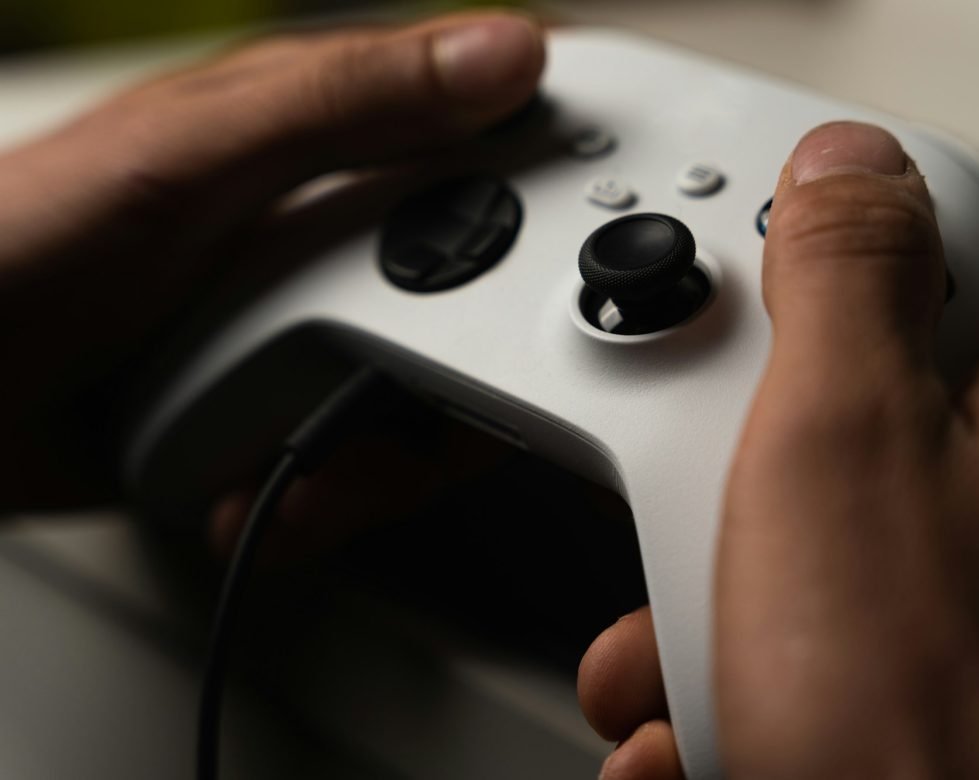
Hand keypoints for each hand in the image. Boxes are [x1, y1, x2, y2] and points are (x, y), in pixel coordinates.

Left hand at [0, 12, 543, 546]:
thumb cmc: (20, 244)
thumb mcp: (190, 156)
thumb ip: (346, 103)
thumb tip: (503, 56)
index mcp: (340, 142)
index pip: (506, 155)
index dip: (564, 208)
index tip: (579, 279)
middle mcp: (348, 240)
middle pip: (497, 313)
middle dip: (462, 388)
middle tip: (391, 405)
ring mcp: (328, 334)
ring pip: (442, 408)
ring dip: (377, 466)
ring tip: (287, 470)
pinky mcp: (304, 414)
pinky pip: (374, 467)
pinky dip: (326, 502)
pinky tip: (258, 491)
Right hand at [579, 122, 978, 777]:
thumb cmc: (930, 717)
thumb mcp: (846, 440)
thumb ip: (849, 273)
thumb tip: (851, 164)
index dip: (862, 253)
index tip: (772, 300)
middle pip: (868, 394)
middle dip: (743, 457)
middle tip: (700, 495)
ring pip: (823, 526)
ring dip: (716, 587)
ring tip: (669, 652)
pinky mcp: (942, 671)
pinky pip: (823, 626)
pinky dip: (743, 662)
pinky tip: (696, 718)